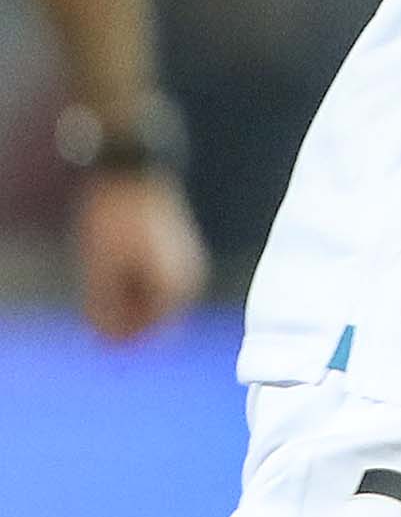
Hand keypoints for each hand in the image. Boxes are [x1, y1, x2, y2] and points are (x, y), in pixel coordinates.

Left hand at [77, 169, 206, 340]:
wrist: (131, 175)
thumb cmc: (114, 223)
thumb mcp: (99, 272)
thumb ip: (104, 310)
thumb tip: (108, 341)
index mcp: (175, 289)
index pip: (148, 332)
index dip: (119, 333)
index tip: (95, 318)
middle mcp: (190, 280)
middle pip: (154, 319)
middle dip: (124, 317)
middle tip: (96, 297)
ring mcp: (188, 266)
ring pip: (155, 301)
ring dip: (128, 300)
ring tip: (104, 277)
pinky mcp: (179, 254)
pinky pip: (158, 284)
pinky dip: (135, 285)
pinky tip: (116, 267)